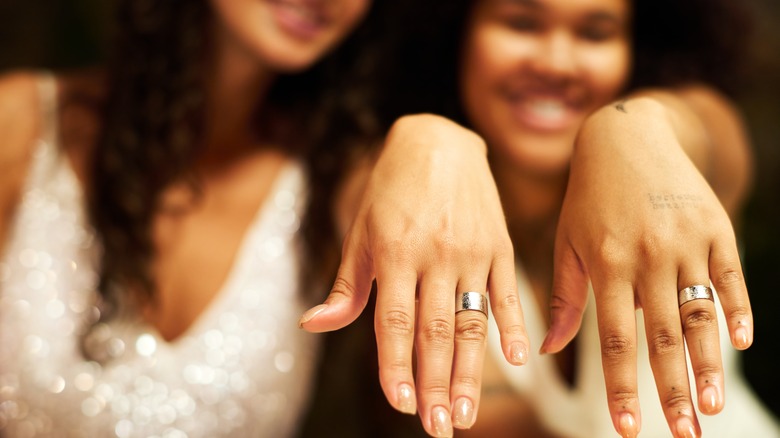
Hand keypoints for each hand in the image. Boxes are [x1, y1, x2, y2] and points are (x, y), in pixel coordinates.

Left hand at [299, 114, 529, 436]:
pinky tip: (516, 361)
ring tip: (467, 410)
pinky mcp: (499, 245)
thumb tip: (313, 326)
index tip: (399, 403)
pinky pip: (508, 292)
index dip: (396, 365)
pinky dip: (514, 326)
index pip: (395, 321)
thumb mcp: (361, 231)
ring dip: (470, 370)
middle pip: (436, 330)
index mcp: (395, 253)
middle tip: (439, 426)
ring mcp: (472, 251)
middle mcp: (436, 255)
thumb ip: (346, 285)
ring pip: (472, 320)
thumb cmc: (391, 190)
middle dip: (435, 383)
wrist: (438, 141)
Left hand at [543, 97, 752, 437]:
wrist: (625, 137)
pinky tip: (739, 342)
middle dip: (672, 391)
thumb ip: (564, 299)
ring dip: (708, 364)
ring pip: (699, 313)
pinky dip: (737, 309)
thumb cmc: (588, 200)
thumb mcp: (567, 244)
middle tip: (684, 435)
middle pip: (662, 336)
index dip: (622, 387)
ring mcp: (685, 241)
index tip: (625, 429)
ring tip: (713, 407)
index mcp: (607, 264)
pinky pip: (730, 276)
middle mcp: (647, 256)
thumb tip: (548, 352)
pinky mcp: (715, 227)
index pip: (615, 340)